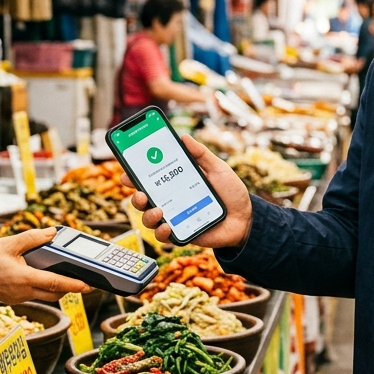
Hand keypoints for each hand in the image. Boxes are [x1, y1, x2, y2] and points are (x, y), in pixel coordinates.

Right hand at [0, 228, 90, 302]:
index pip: (56, 284)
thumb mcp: (8, 243)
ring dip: (56, 287)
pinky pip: (33, 294)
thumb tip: (52, 233)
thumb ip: (32, 238)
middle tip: (82, 279)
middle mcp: (22, 292)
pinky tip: (42, 274)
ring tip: (65, 273)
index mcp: (23, 279)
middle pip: (54, 293)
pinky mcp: (12, 298)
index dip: (75, 285)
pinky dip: (42, 286)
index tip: (88, 285)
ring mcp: (17, 297)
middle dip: (69, 288)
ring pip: (45, 295)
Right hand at [129, 135, 252, 247]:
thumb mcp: (217, 169)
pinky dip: (162, 232)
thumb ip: (201, 154)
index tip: (127, 171)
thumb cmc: (230, 192)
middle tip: (140, 193)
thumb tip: (183, 137)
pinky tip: (167, 226)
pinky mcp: (182, 234)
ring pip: (149, 219)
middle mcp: (171, 200)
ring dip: (148, 215)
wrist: (246, 218)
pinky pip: (164, 236)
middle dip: (136, 196)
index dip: (135, 175)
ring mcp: (175, 218)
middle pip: (143, 200)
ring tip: (158, 210)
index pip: (150, 179)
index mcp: (176, 183)